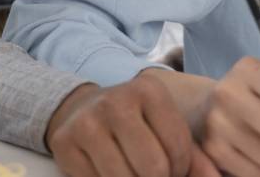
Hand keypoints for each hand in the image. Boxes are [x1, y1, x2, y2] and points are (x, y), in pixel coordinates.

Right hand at [46, 78, 219, 176]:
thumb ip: (194, 156)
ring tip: (134, 173)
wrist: (80, 110)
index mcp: (149, 91)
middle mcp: (116, 101)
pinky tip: (110, 172)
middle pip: (153, 168)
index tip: (173, 168)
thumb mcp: (165, 128)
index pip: (178, 149)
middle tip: (154, 174)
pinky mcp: (65, 143)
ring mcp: (87, 122)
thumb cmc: (135, 123)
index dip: (180, 170)